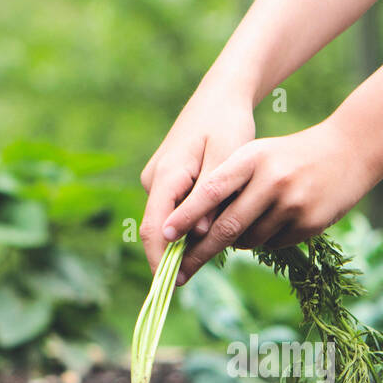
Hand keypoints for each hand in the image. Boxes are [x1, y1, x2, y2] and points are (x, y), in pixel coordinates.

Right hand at [139, 88, 255, 273]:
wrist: (221, 96)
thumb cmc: (228, 124)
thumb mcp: (226, 158)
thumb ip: (210, 197)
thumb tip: (197, 234)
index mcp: (167, 174)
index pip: (154, 227)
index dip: (161, 260)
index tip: (172, 286)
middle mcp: (155, 179)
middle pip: (158, 229)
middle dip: (172, 257)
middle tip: (191, 282)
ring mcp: (158, 180)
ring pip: (168, 220)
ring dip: (185, 240)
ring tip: (211, 256)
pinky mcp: (167, 181)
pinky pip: (174, 210)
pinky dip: (189, 225)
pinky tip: (211, 231)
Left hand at [160, 120, 374, 282]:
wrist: (349, 152)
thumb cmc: (290, 156)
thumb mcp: (257, 155)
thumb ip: (229, 185)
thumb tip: (195, 230)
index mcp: (252, 158)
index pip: (212, 190)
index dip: (187, 215)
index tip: (165, 235)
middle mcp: (272, 180)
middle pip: (227, 227)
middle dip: (199, 252)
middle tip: (177, 272)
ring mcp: (293, 203)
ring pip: (249, 241)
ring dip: (238, 242)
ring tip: (250, 221)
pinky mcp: (310, 224)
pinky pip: (273, 245)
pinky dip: (265, 240)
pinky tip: (278, 220)